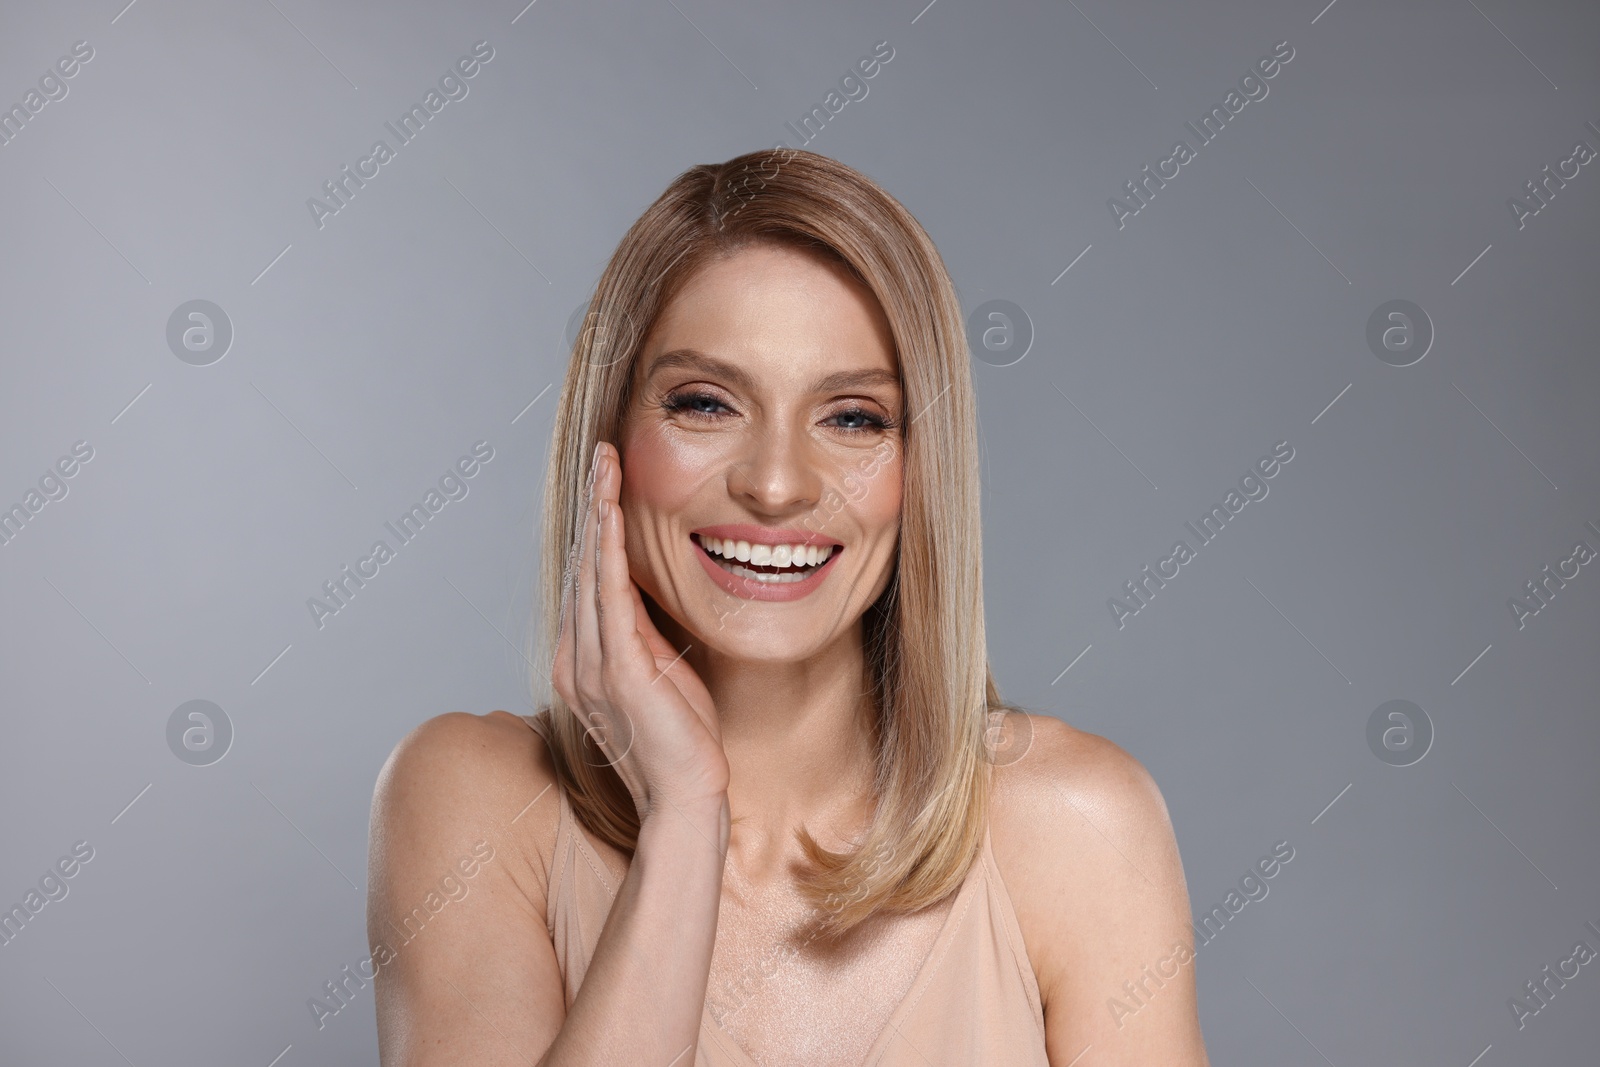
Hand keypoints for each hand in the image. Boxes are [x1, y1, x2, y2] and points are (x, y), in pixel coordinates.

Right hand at [552, 441, 730, 822]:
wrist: (685, 796)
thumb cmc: (680, 740)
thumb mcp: (661, 673)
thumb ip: (644, 635)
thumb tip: (647, 594)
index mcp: (580, 660)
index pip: (586, 578)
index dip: (595, 525)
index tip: (607, 480)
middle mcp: (573, 658)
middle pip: (581, 564)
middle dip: (592, 504)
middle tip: (603, 453)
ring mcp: (589, 664)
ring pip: (591, 571)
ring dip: (599, 512)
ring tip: (606, 465)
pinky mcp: (617, 671)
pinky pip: (610, 597)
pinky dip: (610, 551)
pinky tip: (612, 515)